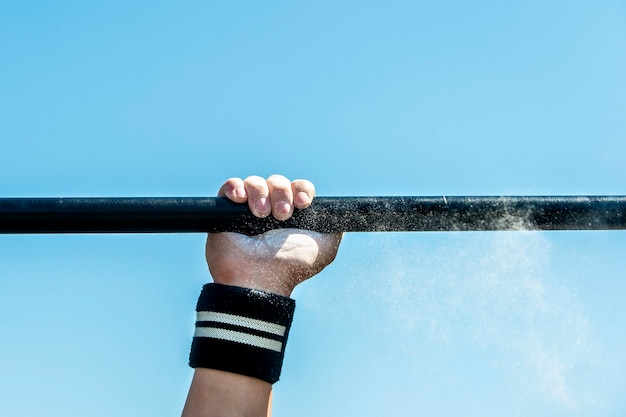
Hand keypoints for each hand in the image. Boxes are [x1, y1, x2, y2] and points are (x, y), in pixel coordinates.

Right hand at [205, 175, 341, 295]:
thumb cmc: (291, 267)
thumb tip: (343, 214)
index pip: (299, 188)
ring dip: (261, 194)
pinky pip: (230, 186)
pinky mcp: (226, 210)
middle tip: (282, 216)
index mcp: (293, 215)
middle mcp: (271, 209)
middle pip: (279, 181)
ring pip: (256, 182)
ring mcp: (247, 209)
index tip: (303, 203)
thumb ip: (336, 228)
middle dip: (282, 194)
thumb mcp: (325, 248)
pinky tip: (241, 200)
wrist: (259, 280)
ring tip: (261, 215)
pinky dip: (236, 188)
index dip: (302, 190)